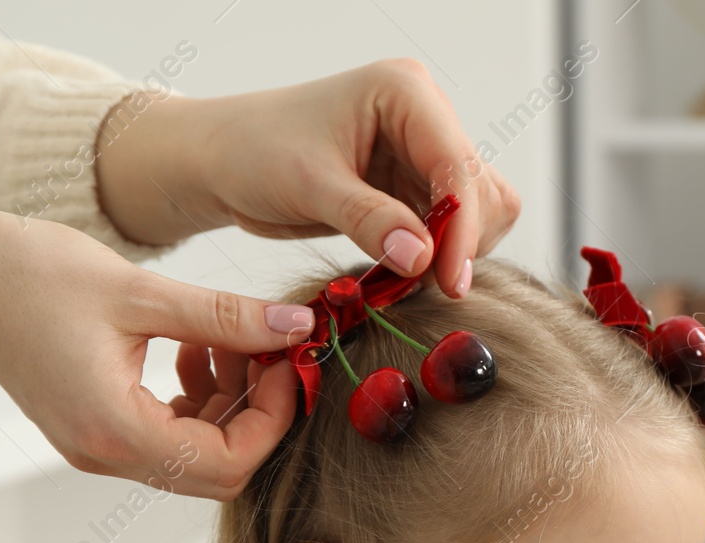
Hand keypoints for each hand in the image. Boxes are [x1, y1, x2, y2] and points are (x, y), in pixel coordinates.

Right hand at [0, 196, 315, 499]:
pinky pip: (166, 438)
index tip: (285, 361)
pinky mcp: (91, 429)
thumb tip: (297, 327)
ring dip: (227, 404)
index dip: (272, 418)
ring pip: (194, 456)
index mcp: (115, 430)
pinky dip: (195, 401)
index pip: (227, 463)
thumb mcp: (141, 292)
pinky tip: (192, 348)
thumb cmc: (30, 273)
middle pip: (217, 471)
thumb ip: (226, 316)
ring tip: (225, 339)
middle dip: (255, 414)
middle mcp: (104, 455)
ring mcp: (95, 448)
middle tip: (266, 350)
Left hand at [94, 58, 520, 297]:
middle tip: (427, 287)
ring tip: (409, 278)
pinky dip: (437, 254)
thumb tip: (424, 258)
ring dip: (453, 250)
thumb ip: (369, 220)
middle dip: (461, 240)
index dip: (462, 226)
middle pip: (482, 189)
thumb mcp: (309, 186)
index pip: (458, 164)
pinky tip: (404, 270)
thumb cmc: (254, 153)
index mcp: (404, 93)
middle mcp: (425, 117)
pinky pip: (450, 227)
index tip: (450, 282)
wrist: (223, 161)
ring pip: (477, 211)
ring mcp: (422, 152)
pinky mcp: (413, 186)